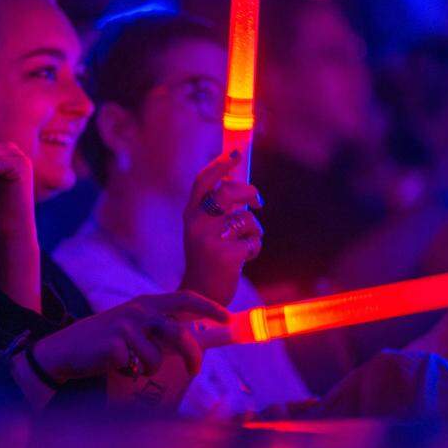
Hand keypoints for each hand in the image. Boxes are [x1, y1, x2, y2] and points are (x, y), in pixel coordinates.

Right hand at [31, 291, 229, 382]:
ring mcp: (125, 327)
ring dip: (151, 369)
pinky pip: (136, 368)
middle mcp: (138, 311)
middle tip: (195, 370)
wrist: (66, 349)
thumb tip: (205, 338)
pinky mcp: (113, 346)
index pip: (186, 298)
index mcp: (147, 303)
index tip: (229, 319)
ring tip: (135, 366)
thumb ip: (166, 330)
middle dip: (192, 355)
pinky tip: (115, 365)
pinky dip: (130, 373)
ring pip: (157, 358)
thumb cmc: (109, 340)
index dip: (210, 308)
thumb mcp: (137, 327)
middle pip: (179, 333)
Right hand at [181, 152, 263, 304]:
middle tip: (258, 202)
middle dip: (250, 193)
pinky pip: (253, 241)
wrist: (200, 295)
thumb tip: (240, 182)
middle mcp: (195, 223)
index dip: (220, 164)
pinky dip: (254, 250)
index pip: (203, 181)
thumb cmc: (207, 258)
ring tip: (244, 245)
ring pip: (246, 219)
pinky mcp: (226, 255)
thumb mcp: (203, 230)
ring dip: (253, 231)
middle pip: (229, 192)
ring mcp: (209, 239)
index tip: (236, 152)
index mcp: (190, 214)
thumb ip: (216, 209)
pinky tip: (243, 260)